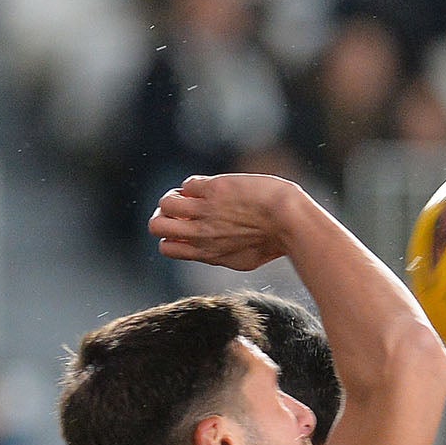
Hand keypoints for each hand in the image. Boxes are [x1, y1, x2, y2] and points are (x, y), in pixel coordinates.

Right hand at [148, 173, 306, 271]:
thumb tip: (209, 251)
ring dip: (175, 196)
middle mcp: (200, 233)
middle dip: (164, 215)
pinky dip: (194, 184)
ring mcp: (205, 211)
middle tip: (182, 209)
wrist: (289, 221)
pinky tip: (212, 186)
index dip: (171, 235)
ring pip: (166, 203)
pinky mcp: (214, 189)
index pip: (166, 247)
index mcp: (205, 252)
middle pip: (156, 226)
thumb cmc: (273, 242)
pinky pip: (188, 184)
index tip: (187, 228)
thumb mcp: (243, 260)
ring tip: (194, 195)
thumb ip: (220, 255)